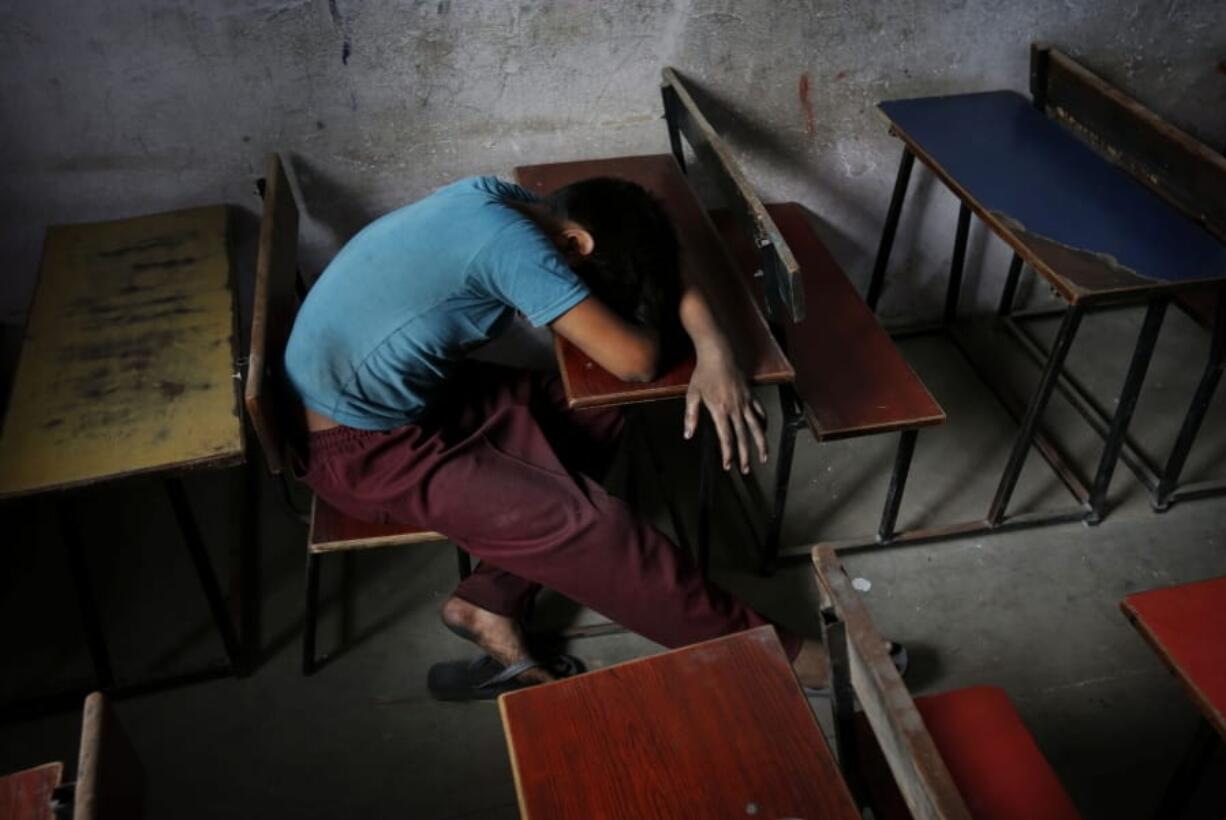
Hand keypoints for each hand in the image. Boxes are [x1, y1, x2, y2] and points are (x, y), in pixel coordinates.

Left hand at [684, 348, 767, 472]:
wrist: (718, 354)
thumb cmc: (703, 374)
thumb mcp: (692, 395)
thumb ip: (691, 416)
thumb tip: (688, 435)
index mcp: (720, 410)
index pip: (726, 437)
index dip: (728, 453)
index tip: (728, 465)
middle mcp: (735, 408)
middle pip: (743, 437)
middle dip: (745, 455)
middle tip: (745, 470)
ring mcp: (745, 401)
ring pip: (757, 427)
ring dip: (761, 444)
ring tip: (764, 458)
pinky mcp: (751, 394)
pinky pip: (760, 412)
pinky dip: (764, 424)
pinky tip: (764, 432)